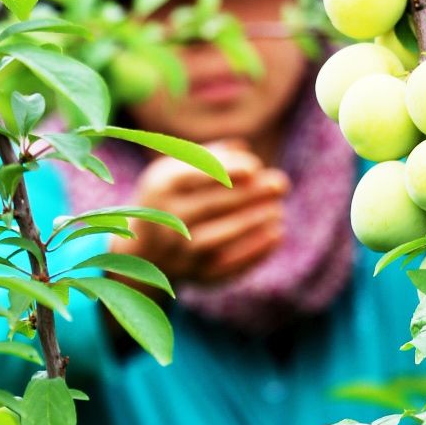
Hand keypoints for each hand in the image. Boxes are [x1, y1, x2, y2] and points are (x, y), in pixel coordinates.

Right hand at [125, 141, 288, 286]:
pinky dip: (255, 251)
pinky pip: (228, 266)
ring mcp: (179, 251)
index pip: (195, 175)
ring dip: (254, 222)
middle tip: (281, 184)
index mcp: (161, 186)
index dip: (227, 171)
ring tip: (278, 209)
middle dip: (250, 194)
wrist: (144, 250)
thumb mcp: (178, 170)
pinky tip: (277, 234)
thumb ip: (210, 155)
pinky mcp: (196, 275)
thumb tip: (244, 149)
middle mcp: (166, 220)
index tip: (255, 168)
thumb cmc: (171, 198)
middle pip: (212, 205)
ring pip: (219, 237)